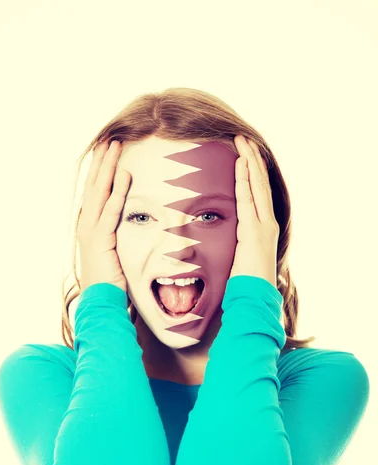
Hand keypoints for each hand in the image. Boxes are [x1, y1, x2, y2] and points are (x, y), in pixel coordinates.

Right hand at [78, 140, 130, 293]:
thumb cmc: (111, 282)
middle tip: (110, 139)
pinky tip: (124, 175)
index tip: (108, 152)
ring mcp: (91, 232)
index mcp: (90, 227)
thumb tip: (130, 226)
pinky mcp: (100, 241)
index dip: (101, 171)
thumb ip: (118, 236)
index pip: (95, 192)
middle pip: (94, 186)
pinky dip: (117, 192)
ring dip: (108, 168)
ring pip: (100, 192)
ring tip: (115, 146)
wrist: (101, 302)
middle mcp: (87, 225)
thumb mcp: (114, 254)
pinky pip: (111, 212)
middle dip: (102, 161)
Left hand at [229, 135, 278, 287]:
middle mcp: (267, 222)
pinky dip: (245, 179)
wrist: (254, 299)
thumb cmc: (246, 283)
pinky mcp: (255, 230)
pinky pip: (249, 198)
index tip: (243, 154)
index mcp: (263, 228)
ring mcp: (263, 225)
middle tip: (241, 138)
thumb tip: (226, 242)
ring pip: (257, 186)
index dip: (251, 172)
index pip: (258, 193)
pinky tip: (241, 162)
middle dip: (251, 159)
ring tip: (242, 141)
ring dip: (249, 161)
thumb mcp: (240, 259)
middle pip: (259, 183)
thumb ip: (237, 245)